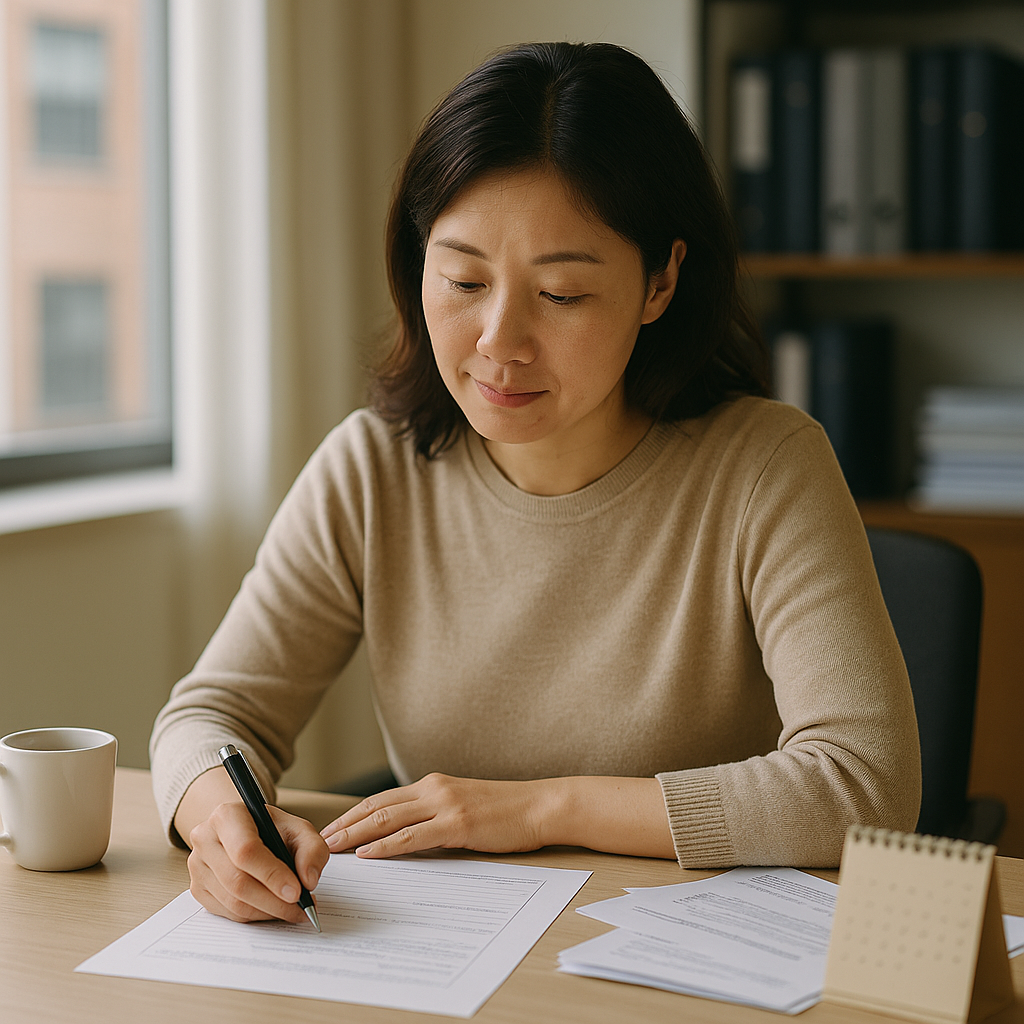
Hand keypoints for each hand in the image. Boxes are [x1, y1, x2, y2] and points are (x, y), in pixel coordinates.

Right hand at [186, 800, 329, 924]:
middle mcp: (205, 839)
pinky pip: (228, 913)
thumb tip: (308, 880)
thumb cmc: (271, 829)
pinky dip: (255, 916)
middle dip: (274, 901)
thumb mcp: (299, 829)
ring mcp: (198, 866)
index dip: (272, 875)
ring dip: (268, 912)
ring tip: (293, 910)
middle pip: (238, 881)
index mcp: (227, 815)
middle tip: (301, 908)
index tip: (296, 892)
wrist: (246, 831)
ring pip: (233, 902)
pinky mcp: (198, 889)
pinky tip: (273, 909)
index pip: (246, 850)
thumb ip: (312, 850)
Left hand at [321, 773, 675, 860]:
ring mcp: (445, 804)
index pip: (383, 798)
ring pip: (388, 819)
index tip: (332, 826)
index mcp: (434, 784)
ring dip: (356, 834)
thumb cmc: (507, 810)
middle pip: (378, 806)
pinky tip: (368, 855)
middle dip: (346, 824)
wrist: (541, 805)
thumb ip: (437, 814)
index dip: (354, 812)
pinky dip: (385, 846)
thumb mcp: (466, 805)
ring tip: (331, 848)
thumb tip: (409, 834)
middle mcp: (434, 789)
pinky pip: (412, 836)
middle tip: (319, 839)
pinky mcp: (457, 824)